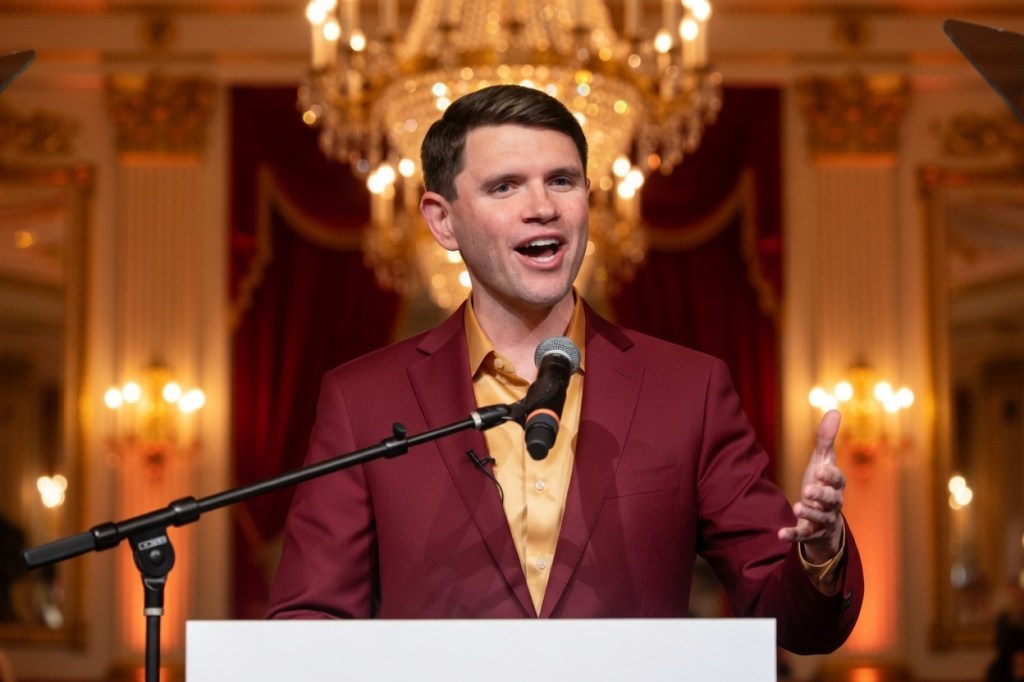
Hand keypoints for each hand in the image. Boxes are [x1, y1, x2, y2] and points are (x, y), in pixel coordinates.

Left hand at [777, 409, 845, 563]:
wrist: (824, 522)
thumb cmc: (822, 485)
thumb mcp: (823, 462)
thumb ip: (826, 439)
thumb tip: (835, 410)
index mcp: (836, 485)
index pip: (838, 480)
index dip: (831, 476)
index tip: (822, 470)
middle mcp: (832, 503)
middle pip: (831, 499)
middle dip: (821, 494)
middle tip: (808, 489)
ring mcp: (822, 520)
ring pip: (819, 518)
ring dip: (809, 513)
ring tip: (797, 507)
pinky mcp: (810, 534)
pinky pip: (803, 536)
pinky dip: (793, 535)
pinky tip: (779, 534)